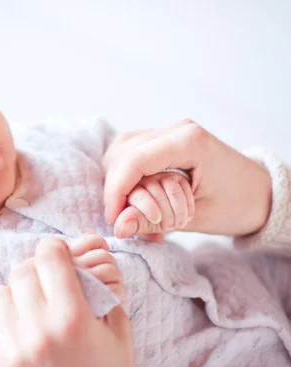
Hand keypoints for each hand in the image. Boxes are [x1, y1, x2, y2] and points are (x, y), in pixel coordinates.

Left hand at [0, 238, 137, 366]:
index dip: (54, 249)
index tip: (56, 253)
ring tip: (31, 308)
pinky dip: (0, 320)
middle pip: (21, 271)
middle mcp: (38, 332)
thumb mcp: (118, 328)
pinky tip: (17, 330)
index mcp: (72, 318)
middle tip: (45, 280)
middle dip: (35, 269)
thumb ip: (98, 288)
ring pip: (0, 294)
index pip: (49, 257)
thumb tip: (77, 256)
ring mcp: (12, 352)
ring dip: (16, 294)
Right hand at [103, 119, 271, 237]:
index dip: (116, 192)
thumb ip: (153, 220)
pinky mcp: (165, 138)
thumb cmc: (237, 204)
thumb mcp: (196, 218)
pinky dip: (129, 177)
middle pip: (122, 154)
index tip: (114, 219)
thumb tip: (119, 228)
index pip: (133, 161)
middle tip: (126, 220)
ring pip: (121, 151)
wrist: (261, 193)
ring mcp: (169, 131)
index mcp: (188, 141)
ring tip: (133, 210)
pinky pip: (132, 153)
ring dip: (121, 183)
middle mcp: (176, 129)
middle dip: (118, 190)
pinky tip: (138, 198)